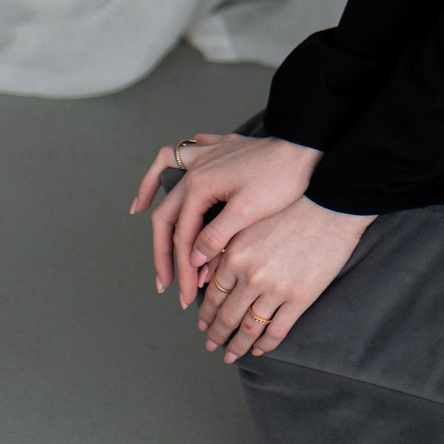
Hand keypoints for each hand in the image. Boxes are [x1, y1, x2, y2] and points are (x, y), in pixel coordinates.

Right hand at [131, 131, 320, 305]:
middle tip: (165, 283)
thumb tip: (192, 259)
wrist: (305, 148)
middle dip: (163, 252)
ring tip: (137, 212)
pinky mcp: (221, 148)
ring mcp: (206, 155)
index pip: (183, 237)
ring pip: (167, 174)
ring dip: (151, 192)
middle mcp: (196, 168)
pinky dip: (171, 163)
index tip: (187, 295)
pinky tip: (170, 173)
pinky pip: (185, 152)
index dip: (183, 270)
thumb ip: (216, 236)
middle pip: (167, 214)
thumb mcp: (248, 211)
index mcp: (200, 185)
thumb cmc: (282, 178)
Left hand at [194, 198, 373, 363]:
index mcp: (236, 256)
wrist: (331, 205)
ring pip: (249, 328)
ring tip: (231, 354)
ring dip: (238, 345)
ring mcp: (276, 289)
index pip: (213, 295)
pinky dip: (266, 344)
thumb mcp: (250, 222)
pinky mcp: (300, 298)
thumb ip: (226, 249)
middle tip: (211, 344)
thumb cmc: (290, 207)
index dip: (206, 314)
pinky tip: (260, 349)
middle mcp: (251, 276)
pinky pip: (277, 330)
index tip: (202, 325)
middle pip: (227, 316)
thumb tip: (207, 276)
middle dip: (216, 334)